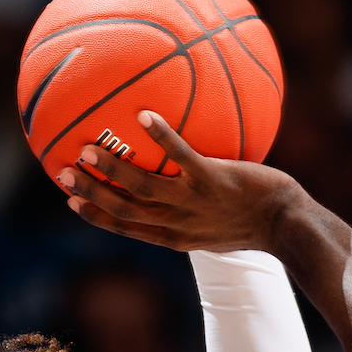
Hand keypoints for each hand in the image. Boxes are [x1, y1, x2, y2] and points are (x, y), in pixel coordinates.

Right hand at [57, 112, 304, 252]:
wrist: (289, 225)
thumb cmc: (256, 222)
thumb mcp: (217, 227)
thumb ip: (191, 212)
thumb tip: (176, 189)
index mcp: (175, 236)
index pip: (127, 227)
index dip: (96, 216)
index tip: (71, 201)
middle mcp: (179, 223)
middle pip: (123, 210)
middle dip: (91, 193)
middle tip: (62, 173)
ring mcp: (195, 202)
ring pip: (143, 187)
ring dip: (112, 168)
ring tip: (88, 148)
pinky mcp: (214, 180)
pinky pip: (182, 157)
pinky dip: (162, 138)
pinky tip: (145, 116)